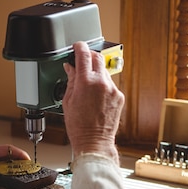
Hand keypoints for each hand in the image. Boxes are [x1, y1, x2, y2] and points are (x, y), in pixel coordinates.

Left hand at [0, 144, 30, 179]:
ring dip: (15, 166)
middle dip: (20, 160)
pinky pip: (3, 167)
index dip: (18, 153)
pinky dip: (10, 171)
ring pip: (6, 161)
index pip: (6, 149)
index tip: (26, 159)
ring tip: (24, 172)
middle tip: (29, 167)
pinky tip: (13, 177)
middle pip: (9, 154)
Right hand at [62, 41, 124, 162]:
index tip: (77, 47)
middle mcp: (101, 83)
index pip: (83, 54)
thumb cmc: (79, 127)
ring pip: (104, 71)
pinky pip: (110, 84)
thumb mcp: (68, 101)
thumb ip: (70, 81)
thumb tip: (70, 69)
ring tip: (88, 86)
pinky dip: (103, 86)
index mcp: (86, 82)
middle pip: (97, 57)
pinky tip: (96, 97)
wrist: (94, 141)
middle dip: (89, 56)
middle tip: (83, 61)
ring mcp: (112, 89)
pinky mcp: (119, 97)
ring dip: (96, 73)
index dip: (79, 47)